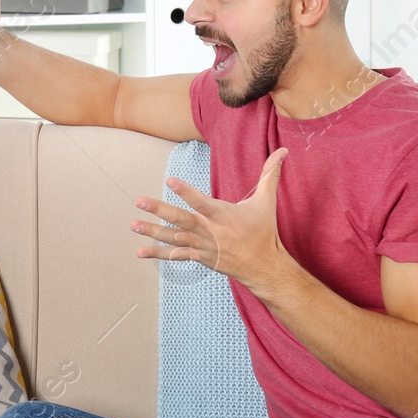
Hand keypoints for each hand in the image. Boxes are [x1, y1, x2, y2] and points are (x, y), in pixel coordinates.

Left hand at [131, 147, 292, 296]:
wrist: (263, 266)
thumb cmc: (263, 232)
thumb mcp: (266, 202)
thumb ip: (270, 175)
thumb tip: (284, 150)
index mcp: (223, 215)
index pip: (202, 201)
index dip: (186, 192)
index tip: (170, 180)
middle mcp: (209, 231)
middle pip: (181, 220)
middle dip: (159, 211)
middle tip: (140, 201)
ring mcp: (202, 245)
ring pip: (174, 238)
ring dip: (152, 232)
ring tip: (133, 225)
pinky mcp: (200, 257)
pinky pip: (177, 255)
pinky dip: (159, 254)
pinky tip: (141, 252)